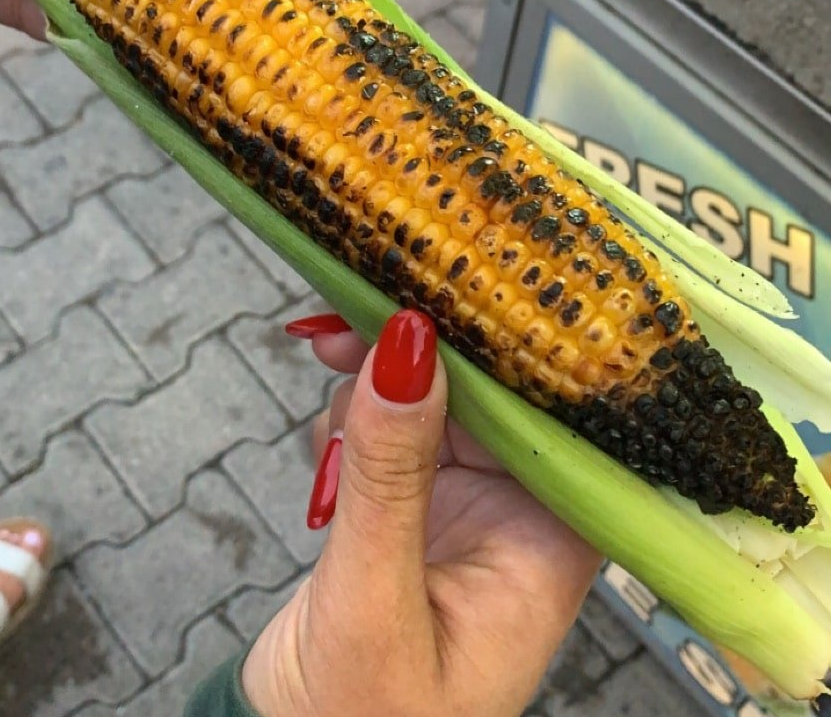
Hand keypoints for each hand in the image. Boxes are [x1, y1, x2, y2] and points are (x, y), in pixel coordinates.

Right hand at [243, 310, 602, 716]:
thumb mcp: (373, 595)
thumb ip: (391, 472)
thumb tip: (406, 343)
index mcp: (549, 548)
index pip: (557, 419)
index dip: (509, 347)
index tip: (449, 291)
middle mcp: (520, 518)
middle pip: (489, 397)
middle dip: (422, 351)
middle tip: (351, 315)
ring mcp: (466, 508)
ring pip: (436, 402)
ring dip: (380, 378)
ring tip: (330, 358)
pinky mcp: (417, 505)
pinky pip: (396, 431)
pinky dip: (359, 414)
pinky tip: (333, 431)